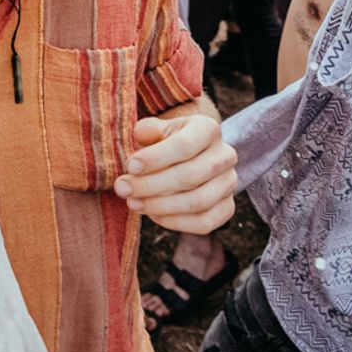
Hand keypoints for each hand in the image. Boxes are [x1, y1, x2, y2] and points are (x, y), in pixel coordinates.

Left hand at [115, 111, 236, 233]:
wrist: (183, 159)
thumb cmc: (163, 143)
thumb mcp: (155, 131)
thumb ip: (148, 130)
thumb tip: (142, 135)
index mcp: (208, 129)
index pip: (185, 145)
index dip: (155, 158)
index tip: (130, 166)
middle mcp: (224, 155)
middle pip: (190, 175)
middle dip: (151, 185)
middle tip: (123, 189)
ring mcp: (228, 183)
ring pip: (198, 202)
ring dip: (160, 206)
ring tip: (133, 203)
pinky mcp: (227, 208)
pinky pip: (204, 223)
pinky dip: (175, 222)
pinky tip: (153, 215)